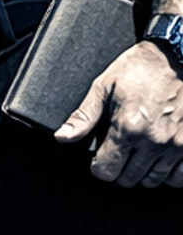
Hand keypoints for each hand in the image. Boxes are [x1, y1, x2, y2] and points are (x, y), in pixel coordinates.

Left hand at [54, 40, 182, 184]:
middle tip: (122, 153)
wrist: (179, 54)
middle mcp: (154, 140)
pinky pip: (180, 177)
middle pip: (128, 179)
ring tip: (141, 154)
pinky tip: (163, 159)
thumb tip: (63, 137)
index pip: (106, 171)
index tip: (101, 158)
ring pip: (155, 180)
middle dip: (120, 169)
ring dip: (144, 172)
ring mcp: (177, 145)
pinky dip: (170, 173)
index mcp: (128, 127)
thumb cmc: (145, 67)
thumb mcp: (105, 86)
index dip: (99, 166)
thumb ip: (84, 116)